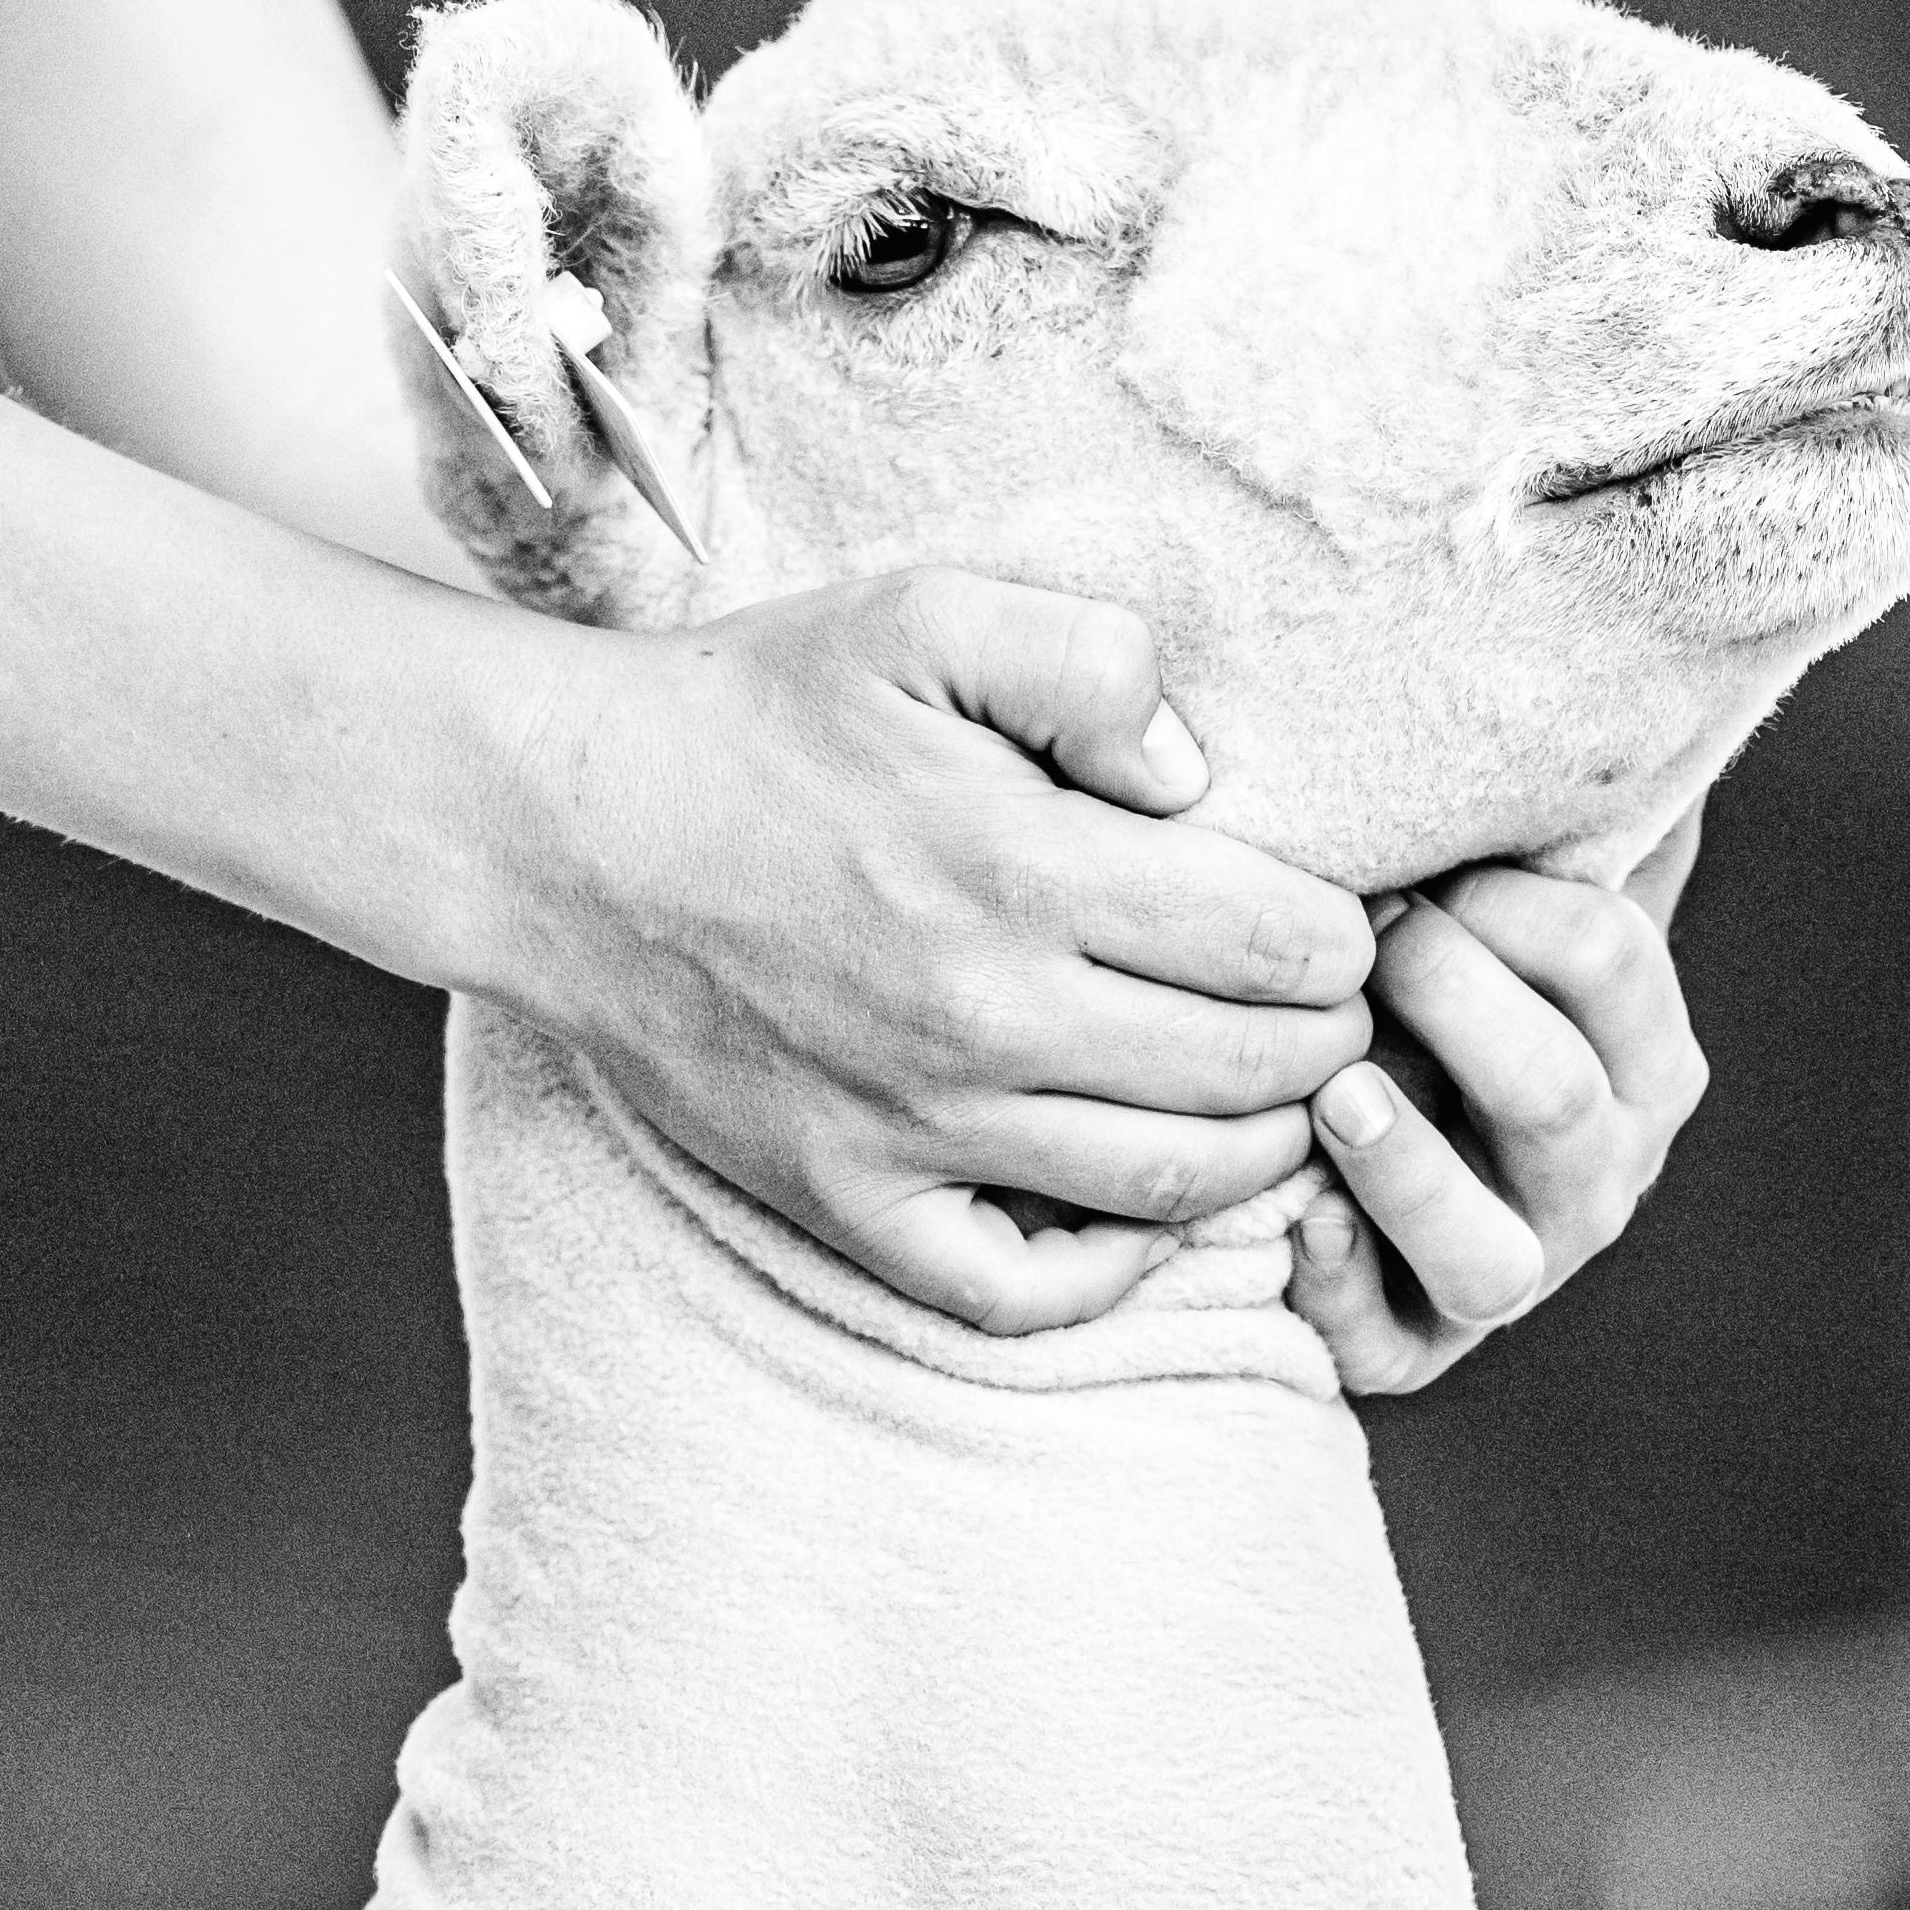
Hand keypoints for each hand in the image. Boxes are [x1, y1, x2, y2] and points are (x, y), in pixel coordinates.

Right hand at [483, 569, 1375, 1334]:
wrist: (566, 831)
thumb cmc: (755, 716)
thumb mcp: (925, 617)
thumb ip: (1090, 661)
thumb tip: (1198, 778)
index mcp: (1023, 869)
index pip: (1277, 943)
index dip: (1344, 935)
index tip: (1340, 920)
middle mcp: (985, 1019)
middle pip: (1250, 1074)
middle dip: (1329, 1041)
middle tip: (1333, 1009)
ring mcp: (915, 1129)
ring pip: (1170, 1186)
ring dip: (1264, 1148)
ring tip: (1273, 1095)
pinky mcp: (847, 1200)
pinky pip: (1016, 1292)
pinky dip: (1109, 1273)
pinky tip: (1143, 1212)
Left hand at [1287, 806, 1708, 1396]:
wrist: (1350, 1138)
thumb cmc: (1429, 972)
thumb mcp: (1495, 886)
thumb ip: (1548, 801)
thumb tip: (1627, 660)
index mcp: (1642, 1047)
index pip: (1611, 958)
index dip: (1518, 905)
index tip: (1430, 862)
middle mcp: (1602, 1164)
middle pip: (1556, 1093)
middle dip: (1456, 1004)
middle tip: (1367, 939)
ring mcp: (1517, 1262)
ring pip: (1496, 1248)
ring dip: (1413, 1171)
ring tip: (1338, 1093)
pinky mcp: (1417, 1340)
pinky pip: (1392, 1337)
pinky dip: (1343, 1282)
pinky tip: (1291, 1221)